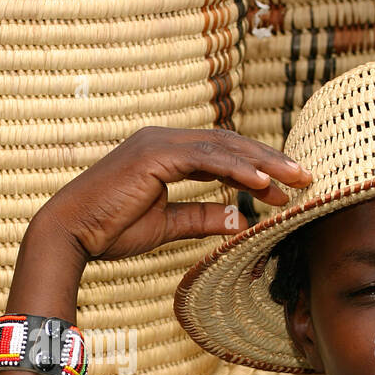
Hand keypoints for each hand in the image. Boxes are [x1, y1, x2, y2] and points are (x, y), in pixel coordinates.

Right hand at [29, 127, 311, 262]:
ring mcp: (159, 143)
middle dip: (270, 161)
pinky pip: (207, 159)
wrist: (70, 234)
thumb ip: (201, 219)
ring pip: (224, 148)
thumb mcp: (165, 226)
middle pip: (230, 145)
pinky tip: (263, 183)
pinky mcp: (155, 155)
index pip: (222, 155)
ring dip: (263, 164)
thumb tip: (238, 221)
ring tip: (295, 180)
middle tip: (305, 177)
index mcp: (165, 153)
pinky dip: (237, 170)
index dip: (256, 170)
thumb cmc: (110, 231)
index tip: (284, 190)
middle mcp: (163, 140)